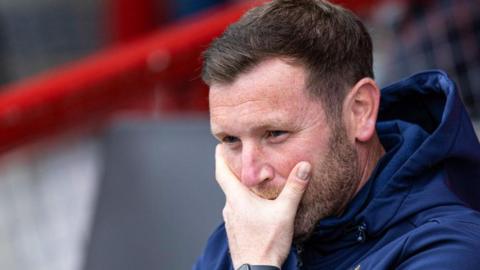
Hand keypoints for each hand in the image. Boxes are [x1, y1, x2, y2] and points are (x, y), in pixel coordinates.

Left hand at [215, 145, 310, 268]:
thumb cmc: (267, 243)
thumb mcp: (284, 212)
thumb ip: (294, 188)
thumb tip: (304, 166)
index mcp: (237, 198)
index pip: (222, 172)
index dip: (220, 157)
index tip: (220, 145)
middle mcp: (230, 207)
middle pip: (228, 183)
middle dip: (235, 170)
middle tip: (243, 159)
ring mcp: (231, 220)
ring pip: (233, 198)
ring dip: (241, 188)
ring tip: (254, 181)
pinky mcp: (235, 230)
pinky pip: (237, 210)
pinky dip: (244, 202)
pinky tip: (257, 206)